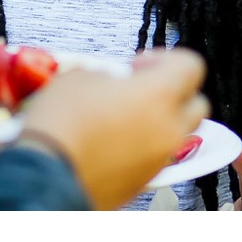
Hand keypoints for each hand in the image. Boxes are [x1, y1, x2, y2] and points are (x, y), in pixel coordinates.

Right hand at [19, 48, 207, 209]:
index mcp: (161, 95)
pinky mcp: (144, 183)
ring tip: (124, 118)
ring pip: (178, 134)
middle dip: (174, 93)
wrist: (45, 178)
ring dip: (160, 121)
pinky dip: (144, 147)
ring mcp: (159, 159)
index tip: (138, 65)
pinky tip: (113, 143)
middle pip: (196, 104)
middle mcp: (169, 129)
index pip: (191, 65)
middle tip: (140, 90)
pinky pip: (156, 158)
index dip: (166, 59)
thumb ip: (112, 75)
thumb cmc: (62, 123)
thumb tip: (116, 84)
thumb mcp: (82, 77)